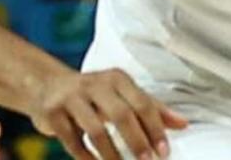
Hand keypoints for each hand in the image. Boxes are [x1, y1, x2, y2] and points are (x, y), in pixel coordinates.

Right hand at [33, 69, 188, 159]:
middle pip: (121, 114)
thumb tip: (183, 124)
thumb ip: (152, 108)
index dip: (155, 128)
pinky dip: (85, 157)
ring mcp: (72, 97)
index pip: (142, 102)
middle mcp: (96, 84)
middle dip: (137, 141)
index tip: (163, 151)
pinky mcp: (53, 113)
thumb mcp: (122, 94)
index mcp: (117, 78)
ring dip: (112, 154)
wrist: (47, 85)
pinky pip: (72, 140)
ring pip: (96, 129)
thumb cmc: (93, 93)